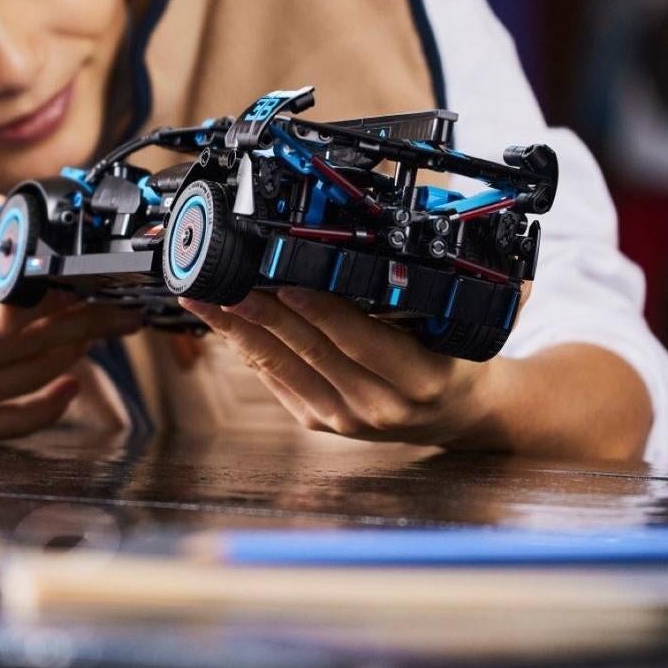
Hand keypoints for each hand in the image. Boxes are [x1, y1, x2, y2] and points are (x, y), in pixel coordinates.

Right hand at [0, 201, 143, 443]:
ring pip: (37, 378)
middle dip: (92, 321)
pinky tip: (72, 381)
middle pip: (40, 345)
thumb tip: (0, 209)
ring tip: (107, 325)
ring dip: (79, 350)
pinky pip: (17, 421)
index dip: (58, 299)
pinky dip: (52, 403)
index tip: (89, 277)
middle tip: (126, 300)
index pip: (10, 317)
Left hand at [178, 286, 503, 446]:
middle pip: (307, 350)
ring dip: (239, 331)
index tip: (280, 277)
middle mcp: (377, 404)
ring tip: (205, 299)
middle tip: (223, 281)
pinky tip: (225, 325)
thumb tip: (387, 244)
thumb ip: (427, 293)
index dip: (315, 307)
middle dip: (259, 313)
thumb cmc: (458, 360)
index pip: (356, 337)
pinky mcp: (322, 423)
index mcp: (418, 378)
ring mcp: (345, 419)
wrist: (463, 415)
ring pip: (282, 367)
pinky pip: (278, 381)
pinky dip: (249, 349)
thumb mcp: (458, 326)